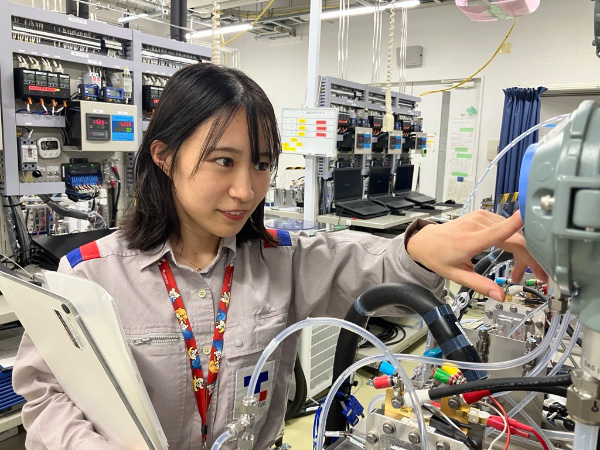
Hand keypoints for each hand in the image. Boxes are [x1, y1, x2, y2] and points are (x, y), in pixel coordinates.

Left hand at [406, 210, 546, 300]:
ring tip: (517, 271)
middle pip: (514, 237)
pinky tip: (511, 255)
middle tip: (538, 275)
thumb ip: (479, 285)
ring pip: (513, 232)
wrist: (425, 241)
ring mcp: (480, 217)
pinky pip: (506, 226)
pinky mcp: (483, 215)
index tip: (532, 218)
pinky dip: (513, 241)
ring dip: (522, 252)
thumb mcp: (457, 276)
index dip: (516, 225)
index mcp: (469, 241)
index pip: (498, 231)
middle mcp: (476, 225)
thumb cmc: (438, 256)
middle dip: (530, 257)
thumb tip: (499, 295)